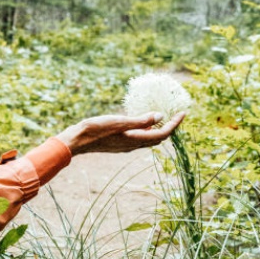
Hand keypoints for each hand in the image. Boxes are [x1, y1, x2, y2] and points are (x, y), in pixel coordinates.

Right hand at [55, 112, 184, 155]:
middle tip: (175, 115)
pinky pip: (139, 138)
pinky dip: (146, 130)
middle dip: (170, 127)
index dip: (175, 124)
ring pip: (149, 139)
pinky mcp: (118, 143)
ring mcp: (125, 145)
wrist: (76, 140)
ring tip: (162, 117)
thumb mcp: (119, 122)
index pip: (163, 134)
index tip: (183, 113)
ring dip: (158, 129)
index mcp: (135, 139)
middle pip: (158, 139)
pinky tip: (142, 122)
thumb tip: (160, 116)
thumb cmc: (96, 130)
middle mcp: (132, 145)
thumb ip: (140, 120)